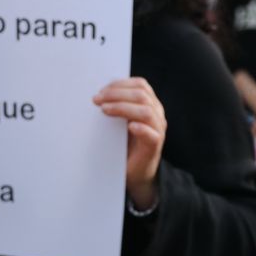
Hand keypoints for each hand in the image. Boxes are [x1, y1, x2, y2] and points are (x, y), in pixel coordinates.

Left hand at [93, 77, 165, 210]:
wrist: (136, 171)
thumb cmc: (125, 144)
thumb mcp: (120, 121)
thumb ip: (116, 107)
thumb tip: (97, 94)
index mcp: (150, 104)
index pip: (140, 85)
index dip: (120, 84)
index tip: (101, 90)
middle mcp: (157, 114)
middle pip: (142, 95)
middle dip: (117, 94)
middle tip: (97, 99)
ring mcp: (158, 130)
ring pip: (146, 112)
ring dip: (123, 108)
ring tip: (105, 110)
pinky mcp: (155, 146)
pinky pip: (151, 135)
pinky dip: (141, 129)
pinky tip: (129, 127)